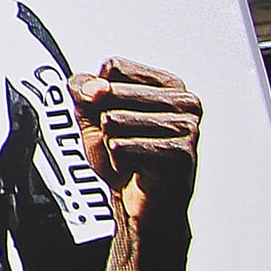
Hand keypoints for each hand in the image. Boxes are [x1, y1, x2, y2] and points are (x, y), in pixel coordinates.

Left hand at [70, 57, 200, 232]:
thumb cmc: (124, 157)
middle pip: (109, 92)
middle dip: (103, 123)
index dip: (99, 94)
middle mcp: (184, 101)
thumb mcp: (92, 114)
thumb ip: (84, 89)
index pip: (113, 66)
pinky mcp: (178, 152)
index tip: (113, 114)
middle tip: (123, 142)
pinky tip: (137, 169)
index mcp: (168, 84)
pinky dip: (117, 162)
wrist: (139, 204)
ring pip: (112, 120)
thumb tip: (94, 88)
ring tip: (132, 156)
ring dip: (110, 144)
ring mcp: (185, 127)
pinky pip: (119, 146)